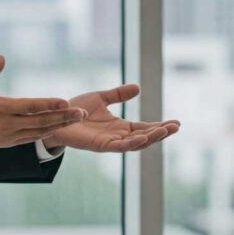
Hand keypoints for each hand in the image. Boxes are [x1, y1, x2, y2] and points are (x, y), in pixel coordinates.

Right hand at [0, 56, 87, 148]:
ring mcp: (8, 136)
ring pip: (38, 132)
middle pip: (40, 121)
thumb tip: (2, 57)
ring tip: (75, 121)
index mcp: (0, 108)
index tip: (66, 101)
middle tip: (82, 113)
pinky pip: (31, 138)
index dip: (49, 104)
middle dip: (63, 117)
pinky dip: (45, 134)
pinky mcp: (7, 143)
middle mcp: (7, 124)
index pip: (30, 106)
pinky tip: (57, 128)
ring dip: (58, 126)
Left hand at [43, 84, 180, 151]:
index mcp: (120, 127)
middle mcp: (118, 136)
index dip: (160, 126)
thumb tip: (138, 87)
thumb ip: (118, 95)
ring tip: (165, 131)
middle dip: (161, 133)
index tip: (177, 123)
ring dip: (151, 138)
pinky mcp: (101, 146)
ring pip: (136, 143)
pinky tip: (143, 138)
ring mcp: (111, 142)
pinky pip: (120, 146)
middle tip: (176, 127)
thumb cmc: (76, 110)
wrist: (57, 118)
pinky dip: (132, 143)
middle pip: (145, 137)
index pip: (145, 127)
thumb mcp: (101, 98)